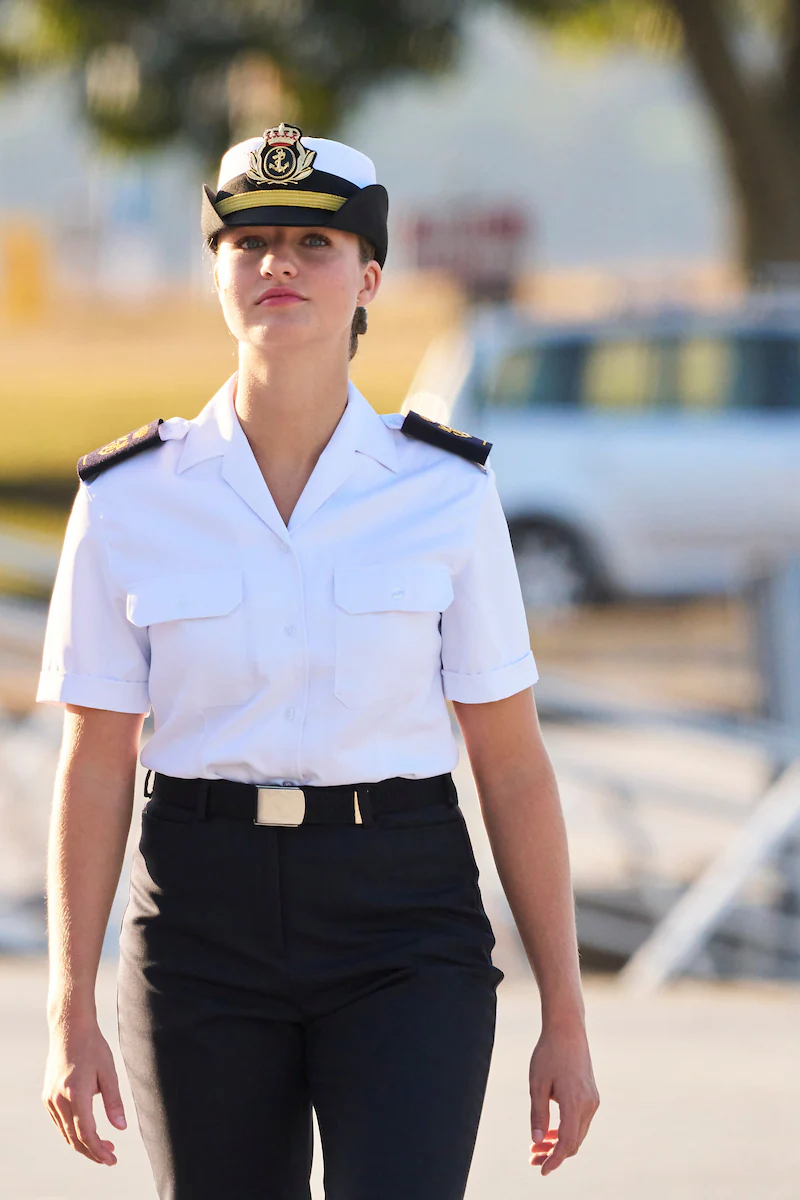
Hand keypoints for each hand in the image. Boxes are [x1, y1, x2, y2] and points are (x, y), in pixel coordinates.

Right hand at [43, 1016, 126, 1165]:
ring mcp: (50, 1099)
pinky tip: (86, 1132)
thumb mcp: (109, 1072)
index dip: (99, 1150)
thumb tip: (121, 1127)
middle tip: (110, 1157)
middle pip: (74, 1138)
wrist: (69, 1030)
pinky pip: (60, 1122)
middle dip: (92, 1151)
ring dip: (82, 1144)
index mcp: (76, 1093)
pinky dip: (72, 1132)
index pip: (86, 1133)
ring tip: (103, 1146)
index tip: (112, 1159)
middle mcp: (59, 1099)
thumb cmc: (93, 1047)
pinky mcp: (47, 1097)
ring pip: (65, 1133)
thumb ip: (114, 1101)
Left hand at [528, 1021, 598, 1175]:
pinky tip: (551, 1132)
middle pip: (574, 1142)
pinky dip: (567, 1130)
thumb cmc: (548, 1053)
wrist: (567, 1030)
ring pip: (578, 1133)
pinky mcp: (592, 1095)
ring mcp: (592, 1100)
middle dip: (554, 1154)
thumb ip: (538, 1113)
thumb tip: (537, 1140)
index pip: (567, 1143)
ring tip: (538, 1146)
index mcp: (575, 1102)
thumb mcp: (537, 1083)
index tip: (541, 1170)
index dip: (554, 1160)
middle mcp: (588, 1105)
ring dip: (560, 1143)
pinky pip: (581, 1121)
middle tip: (532, 1158)